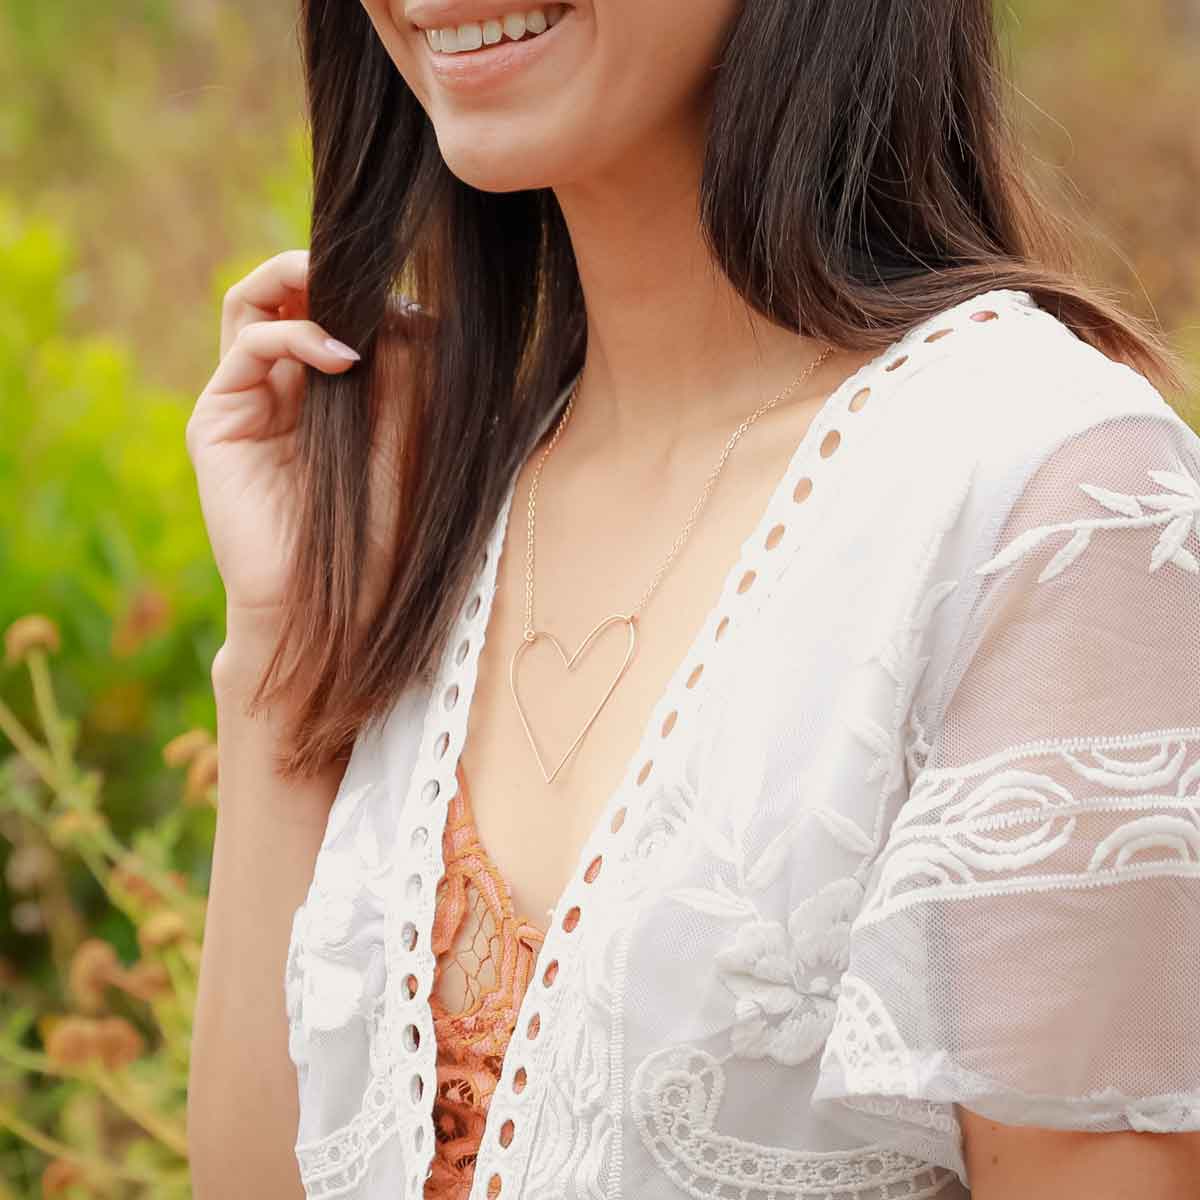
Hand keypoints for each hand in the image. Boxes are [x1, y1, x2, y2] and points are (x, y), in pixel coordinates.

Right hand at [186, 249, 403, 666]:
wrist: (330, 604)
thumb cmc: (374, 537)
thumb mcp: (403, 444)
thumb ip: (402, 382)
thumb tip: (417, 314)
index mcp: (323, 397)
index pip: (331, 317)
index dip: (368, 299)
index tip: (421, 309)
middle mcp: (279, 393)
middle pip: (282, 297)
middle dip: (323, 272)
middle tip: (371, 275)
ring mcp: (244, 404)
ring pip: (253, 306)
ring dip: (298, 281)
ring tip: (349, 290)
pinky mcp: (217, 421)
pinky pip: (247, 348)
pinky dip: (295, 335)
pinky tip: (343, 355)